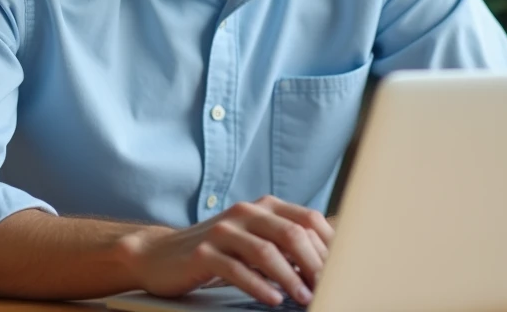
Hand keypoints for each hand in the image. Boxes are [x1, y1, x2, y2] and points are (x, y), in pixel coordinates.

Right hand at [118, 195, 334, 306]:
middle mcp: (245, 213)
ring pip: (266, 251)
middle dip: (315, 264)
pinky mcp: (203, 253)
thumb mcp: (255, 242)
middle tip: (329, 289)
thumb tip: (330, 265)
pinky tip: (273, 300)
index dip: (329, 246)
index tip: (344, 271)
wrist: (162, 255)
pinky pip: (236, 269)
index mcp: (264, 206)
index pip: (308, 219)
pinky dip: (258, 286)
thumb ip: (287, 246)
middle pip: (292, 233)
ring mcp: (223, 231)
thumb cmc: (219, 252)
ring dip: (291, 278)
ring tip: (305, 299)